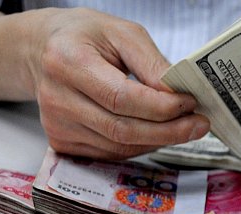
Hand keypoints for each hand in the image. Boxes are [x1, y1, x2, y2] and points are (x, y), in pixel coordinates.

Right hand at [31, 8, 209, 158]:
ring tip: (181, 127)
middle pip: (122, 130)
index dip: (160, 107)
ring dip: (157, 140)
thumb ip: (151, 63)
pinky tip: (154, 132)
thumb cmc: (84, 38)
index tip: (190, 104)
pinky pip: (111, 154)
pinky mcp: (62, 143)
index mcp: (67, 61)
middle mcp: (57, 98)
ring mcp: (57, 126)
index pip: (121, 98)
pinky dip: (139, 146)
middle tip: (198, 125)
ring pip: (120, 147)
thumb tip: (178, 95)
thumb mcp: (121, 33)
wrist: (42, 51)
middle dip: (168, 131)